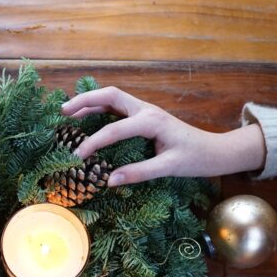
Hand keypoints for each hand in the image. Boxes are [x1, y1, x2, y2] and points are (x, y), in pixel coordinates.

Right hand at [60, 86, 265, 184]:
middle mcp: (146, 110)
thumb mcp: (168, 168)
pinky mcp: (145, 116)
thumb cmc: (195, 158)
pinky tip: (88, 117)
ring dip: (90, 102)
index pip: (114, 130)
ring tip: (69, 112)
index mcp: (151, 121)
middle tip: (63, 111)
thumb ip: (138, 173)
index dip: (93, 143)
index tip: (78, 156)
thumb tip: (109, 181)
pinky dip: (100, 108)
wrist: (213, 150)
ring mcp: (145, 110)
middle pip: (110, 95)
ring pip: (112, 98)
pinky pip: (118, 106)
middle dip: (85, 101)